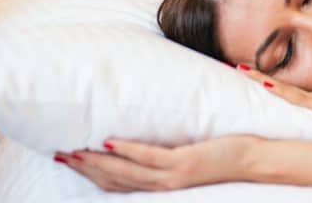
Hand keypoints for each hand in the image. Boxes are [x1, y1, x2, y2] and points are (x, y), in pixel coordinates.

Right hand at [56, 135, 257, 191]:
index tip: (65, 157)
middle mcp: (162, 184)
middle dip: (83, 167)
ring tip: (74, 148)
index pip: (115, 182)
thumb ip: (166, 149)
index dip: (88, 172)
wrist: (253, 160)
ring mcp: (171, 175)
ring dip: (96, 160)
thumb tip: (146, 128)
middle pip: (113, 178)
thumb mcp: (189, 152)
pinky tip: (109, 142)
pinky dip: (127, 150)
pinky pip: (149, 158)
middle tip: (58, 152)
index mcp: (160, 182)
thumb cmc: (223, 150)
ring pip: (125, 171)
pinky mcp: (184, 163)